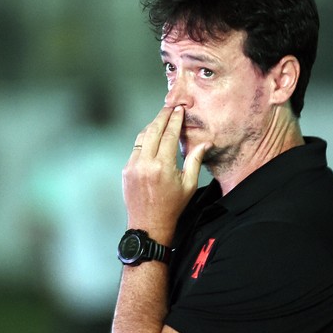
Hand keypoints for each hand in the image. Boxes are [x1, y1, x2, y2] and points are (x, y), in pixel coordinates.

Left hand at [124, 106, 208, 239]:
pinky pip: (135, 148)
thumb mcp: (189, 185)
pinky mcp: (126, 170)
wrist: (149, 224)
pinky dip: (144, 139)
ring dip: (152, 125)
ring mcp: (133, 166)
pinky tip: (151, 136)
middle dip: (162, 116)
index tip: (179, 110)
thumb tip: (205, 143)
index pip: (169, 135)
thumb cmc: (172, 207)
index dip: (175, 120)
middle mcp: (146, 163)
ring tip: (161, 118)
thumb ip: (195, 161)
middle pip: (153, 130)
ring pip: (142, 137)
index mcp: (163, 167)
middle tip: (169, 107)